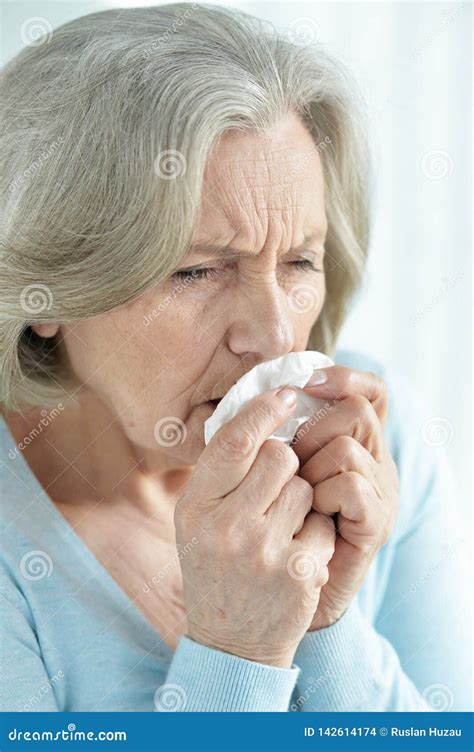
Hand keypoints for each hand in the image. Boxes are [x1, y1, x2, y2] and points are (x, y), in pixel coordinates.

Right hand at [174, 387, 335, 667]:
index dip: (263, 410)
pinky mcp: (298, 572)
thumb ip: (219, 473)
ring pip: (305, 487)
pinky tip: (296, 557)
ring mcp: (263, 551)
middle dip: (285, 465)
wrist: (232, 642)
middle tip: (273, 493)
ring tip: (280, 532)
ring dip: (301, 501)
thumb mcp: (197, 521)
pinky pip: (323, 522)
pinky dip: (316, 533)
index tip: (286, 395)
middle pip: (279, 456)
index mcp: (195, 508)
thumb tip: (257, 414)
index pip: (233, 441)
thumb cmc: (216, 567)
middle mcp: (225, 526)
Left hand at [290, 366, 398, 629]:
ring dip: (310, 467)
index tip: (308, 382)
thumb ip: (273, 436)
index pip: (369, 389)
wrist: (276, 599)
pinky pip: (351, 486)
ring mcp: (380, 491)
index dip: (344, 376)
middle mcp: (374, 460)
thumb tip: (260, 396)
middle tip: (290, 462)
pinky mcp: (376, 522)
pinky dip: (322, 494)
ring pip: (348, 447)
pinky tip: (309, 514)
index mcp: (353, 441)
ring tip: (295, 494)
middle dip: (312, 430)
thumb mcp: (266, 473)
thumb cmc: (266, 528)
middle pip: (356, 409)